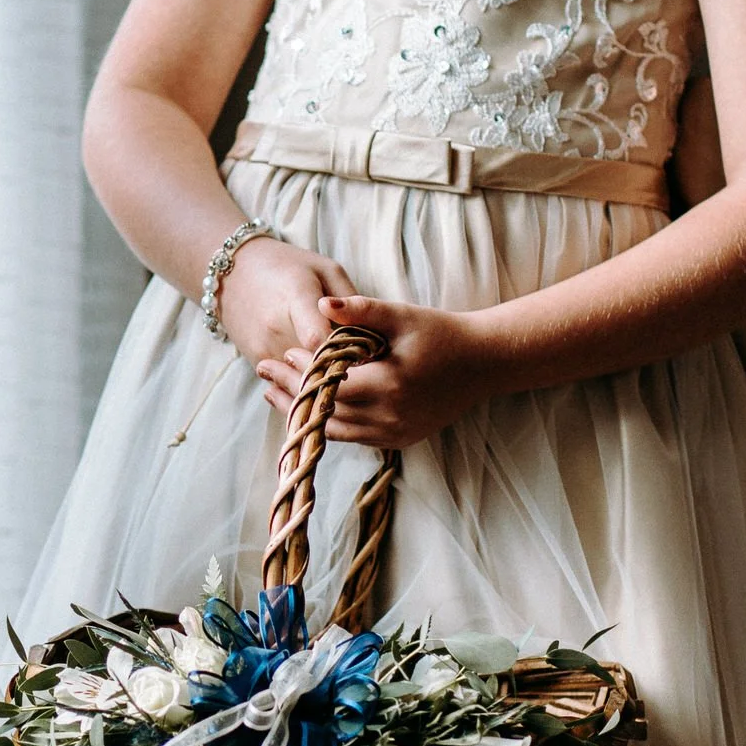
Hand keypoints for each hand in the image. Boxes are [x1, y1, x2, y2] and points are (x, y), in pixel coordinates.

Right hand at [215, 235, 358, 369]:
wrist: (232, 273)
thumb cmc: (287, 267)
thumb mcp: (325, 270)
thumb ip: (351, 301)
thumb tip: (376, 335)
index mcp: (295, 297)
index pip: (322, 340)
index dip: (349, 353)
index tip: (369, 355)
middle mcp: (275, 329)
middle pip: (317, 366)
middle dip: (345, 368)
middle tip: (365, 362)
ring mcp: (263, 350)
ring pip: (305, 380)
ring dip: (327, 377)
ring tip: (343, 363)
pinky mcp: (257, 363)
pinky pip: (290, 382)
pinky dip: (309, 379)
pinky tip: (320, 366)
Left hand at [256, 293, 505, 447]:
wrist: (482, 363)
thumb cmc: (441, 333)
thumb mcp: (401, 316)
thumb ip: (360, 310)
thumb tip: (321, 305)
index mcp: (389, 385)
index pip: (328, 385)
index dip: (300, 373)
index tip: (280, 354)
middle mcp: (390, 417)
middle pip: (325, 411)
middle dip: (291, 392)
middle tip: (263, 374)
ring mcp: (395, 433)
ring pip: (336, 430)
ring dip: (304, 413)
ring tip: (275, 395)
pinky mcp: (400, 440)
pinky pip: (354, 437)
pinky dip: (329, 423)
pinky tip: (310, 408)